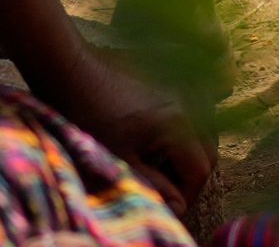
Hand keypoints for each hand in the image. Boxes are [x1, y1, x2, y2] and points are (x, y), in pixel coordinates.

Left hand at [44, 41, 215, 219]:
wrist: (71, 70)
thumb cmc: (91, 116)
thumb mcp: (120, 160)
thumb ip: (153, 187)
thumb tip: (177, 209)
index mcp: (178, 124)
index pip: (200, 170)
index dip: (187, 195)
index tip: (167, 207)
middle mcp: (187, 103)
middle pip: (206, 151)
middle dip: (188, 176)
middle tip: (164, 192)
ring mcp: (179, 90)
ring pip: (199, 133)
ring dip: (185, 156)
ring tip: (156, 168)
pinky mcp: (167, 84)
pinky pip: (188, 116)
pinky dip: (180, 135)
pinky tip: (154, 143)